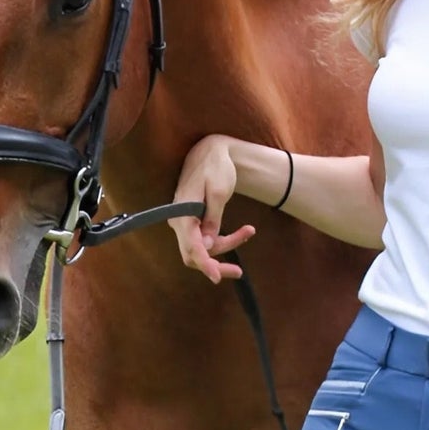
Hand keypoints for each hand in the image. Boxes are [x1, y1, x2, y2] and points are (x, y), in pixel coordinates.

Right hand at [169, 134, 255, 282]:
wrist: (210, 151)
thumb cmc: (216, 167)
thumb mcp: (219, 191)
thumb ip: (212, 219)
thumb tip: (206, 246)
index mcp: (183, 214)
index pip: (191, 246)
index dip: (204, 264)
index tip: (216, 277)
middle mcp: (179, 222)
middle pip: (194, 255)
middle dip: (215, 264)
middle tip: (239, 271)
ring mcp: (184, 224)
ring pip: (203, 249)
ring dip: (226, 246)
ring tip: (249, 231)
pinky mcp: (192, 224)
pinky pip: (206, 240)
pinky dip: (223, 239)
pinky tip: (246, 230)